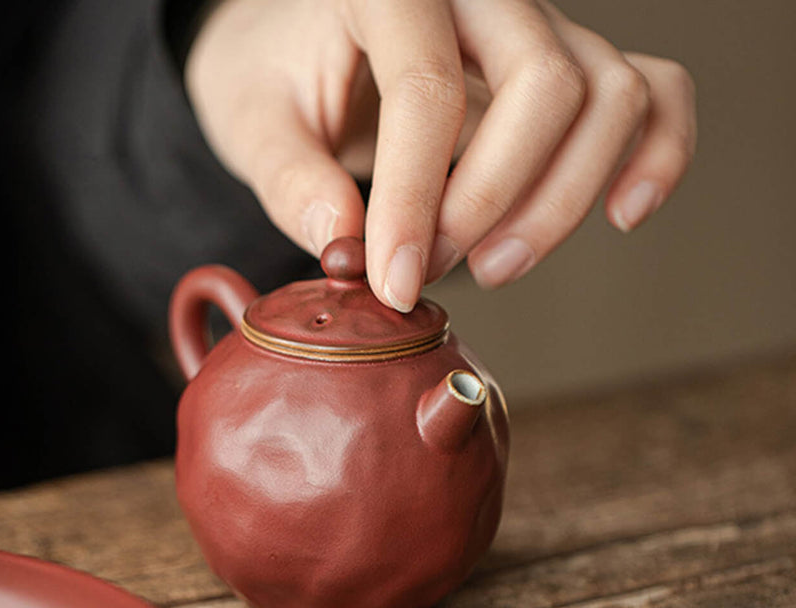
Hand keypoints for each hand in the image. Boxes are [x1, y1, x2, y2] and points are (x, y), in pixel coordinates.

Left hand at [185, 0, 696, 309]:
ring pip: (606, 96)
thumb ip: (289, 179)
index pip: (428, 88)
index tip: (392, 281)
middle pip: (544, 85)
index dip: (416, 200)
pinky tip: (621, 215)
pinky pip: (652, 91)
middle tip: (427, 271)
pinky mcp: (565, 65)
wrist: (298, 42)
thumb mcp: (252, 120)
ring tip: (493, 267)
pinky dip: (657, 153)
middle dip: (490, 202)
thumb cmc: (275, 72)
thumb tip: (346, 243)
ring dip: (561, 201)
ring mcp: (535, 24)